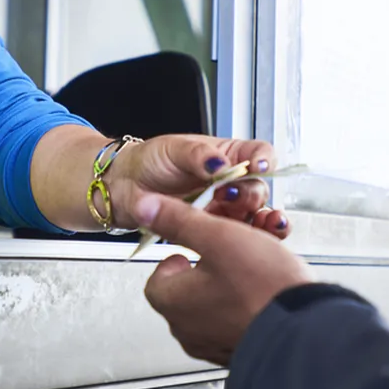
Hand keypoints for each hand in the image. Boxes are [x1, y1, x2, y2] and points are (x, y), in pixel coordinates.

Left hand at [109, 135, 290, 238]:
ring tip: (238, 219)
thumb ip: (198, 156)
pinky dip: (241, 239)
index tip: (258, 167)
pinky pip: (234, 236)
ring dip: (253, 219)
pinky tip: (238, 238)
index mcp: (227, 155)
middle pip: (258, 188)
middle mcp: (230, 181)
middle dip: (250, 193)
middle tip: (228, 194)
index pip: (258, 154)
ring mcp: (224, 207)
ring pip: (252, 215)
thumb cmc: (149, 161)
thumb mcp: (173, 149)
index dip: (263, 160)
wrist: (124, 187)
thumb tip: (220, 164)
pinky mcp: (213, 230)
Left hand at [135, 193, 313, 365]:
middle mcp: (187, 329)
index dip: (178, 256)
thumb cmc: (262, 285)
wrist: (306, 331)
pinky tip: (264, 292)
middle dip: (207, 268)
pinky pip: (234, 322)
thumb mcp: (219, 237)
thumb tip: (146, 207)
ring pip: (212, 305)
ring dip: (229, 285)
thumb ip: (179, 221)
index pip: (158, 277)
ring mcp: (213, 345)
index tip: (195, 246)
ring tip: (252, 270)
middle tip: (229, 253)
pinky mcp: (239, 351)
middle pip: (187, 289)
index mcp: (173, 302)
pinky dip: (244, 306)